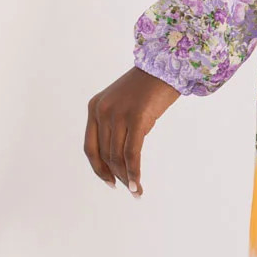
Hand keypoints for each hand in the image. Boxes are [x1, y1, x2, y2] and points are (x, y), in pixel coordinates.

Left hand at [84, 67, 180, 195]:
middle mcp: (102, 111)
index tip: (109, 182)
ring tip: (136, 190)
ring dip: (126, 177)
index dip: (98, 168)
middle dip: (116, 175)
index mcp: (94, 107)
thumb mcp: (123, 104)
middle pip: (105, 154)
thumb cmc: (149, 87)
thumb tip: (120, 158)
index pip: (90, 147)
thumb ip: (116, 125)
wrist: (166, 66)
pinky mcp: (136, 118)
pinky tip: (137, 183)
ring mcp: (118, 114)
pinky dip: (134, 171)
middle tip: (129, 189)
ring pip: (118, 156)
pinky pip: (132, 152)